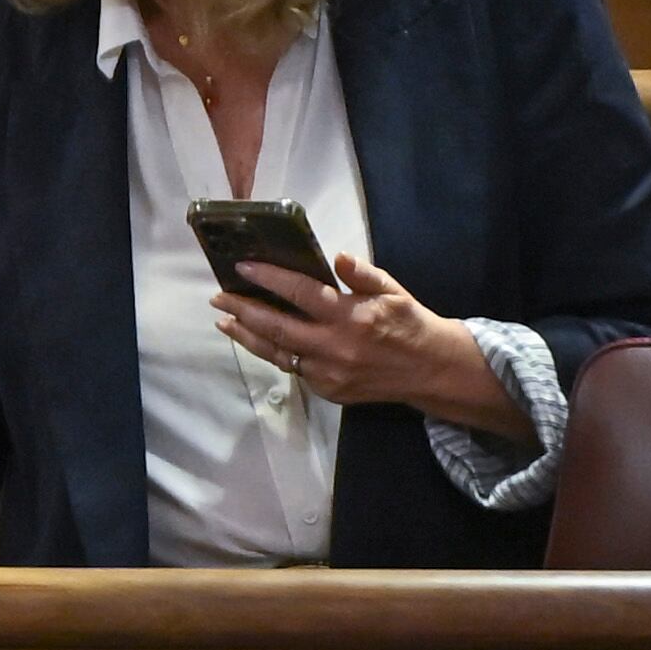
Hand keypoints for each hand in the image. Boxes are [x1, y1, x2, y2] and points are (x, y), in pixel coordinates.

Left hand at [215, 252, 532, 442]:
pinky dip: (272, 353)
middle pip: (276, 327)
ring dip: (247, 336)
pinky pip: (293, 369)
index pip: (300, 292)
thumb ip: (363, 274)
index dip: (268, 278)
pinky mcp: (328, 390)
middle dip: (242, 309)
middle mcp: (335, 346)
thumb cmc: (409, 323)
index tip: (242, 266)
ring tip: (225, 320)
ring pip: (276, 353)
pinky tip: (257, 339)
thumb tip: (336, 258)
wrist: (432, 371)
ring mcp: (329, 373)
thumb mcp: (392, 291)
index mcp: (351, 316)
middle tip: (219, 296)